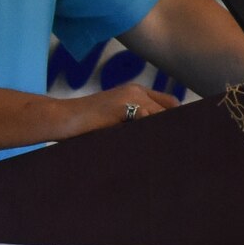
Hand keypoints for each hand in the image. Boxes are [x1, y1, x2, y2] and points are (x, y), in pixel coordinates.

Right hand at [49, 83, 177, 139]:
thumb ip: (134, 123)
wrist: (61, 118)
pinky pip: (150, 119)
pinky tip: (151, 149)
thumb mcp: (114, 122)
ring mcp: (131, 96)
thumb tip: (158, 141)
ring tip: (169, 154)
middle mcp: (136, 90)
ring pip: (163, 115)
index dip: (177, 120)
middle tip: (180, 150)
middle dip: (176, 127)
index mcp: (134, 92)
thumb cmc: (83, 126)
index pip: (169, 103)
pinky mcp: (125, 105)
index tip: (182, 137)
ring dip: (165, 133)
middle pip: (171, 108)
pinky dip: (153, 134)